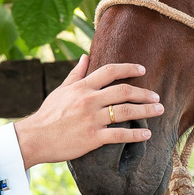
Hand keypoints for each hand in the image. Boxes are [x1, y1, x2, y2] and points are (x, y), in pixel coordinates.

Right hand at [13, 55, 162, 167]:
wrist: (35, 138)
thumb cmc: (48, 114)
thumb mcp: (61, 90)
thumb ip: (76, 74)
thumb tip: (85, 56)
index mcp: (82, 86)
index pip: (110, 71)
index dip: (129, 68)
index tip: (142, 70)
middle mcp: (89, 100)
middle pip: (124, 91)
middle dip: (144, 93)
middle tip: (157, 97)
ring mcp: (92, 119)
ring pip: (126, 112)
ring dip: (146, 110)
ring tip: (159, 110)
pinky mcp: (92, 137)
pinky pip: (120, 135)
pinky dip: (136, 135)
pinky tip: (147, 135)